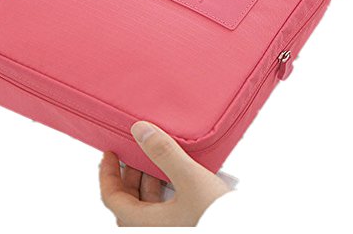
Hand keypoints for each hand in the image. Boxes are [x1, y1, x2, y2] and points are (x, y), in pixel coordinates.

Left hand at [99, 121, 229, 225]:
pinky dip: (166, 191)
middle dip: (130, 174)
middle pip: (129, 201)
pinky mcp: (184, 226)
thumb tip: (140, 130)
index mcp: (144, 224)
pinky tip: (178, 177)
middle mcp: (152, 230)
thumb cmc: (218, 220)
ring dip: (149, 181)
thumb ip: (164, 153)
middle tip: (134, 152)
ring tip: (158, 160)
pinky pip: (165, 209)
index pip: (112, 198)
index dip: (106, 174)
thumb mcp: (190, 179)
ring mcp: (168, 229)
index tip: (110, 154)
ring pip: (148, 206)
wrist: (246, 230)